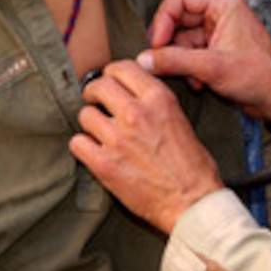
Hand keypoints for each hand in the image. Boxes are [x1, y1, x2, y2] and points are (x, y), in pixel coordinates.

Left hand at [69, 59, 223, 234]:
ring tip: (99, 132)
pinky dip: (83, 147)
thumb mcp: (180, 119)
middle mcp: (136, 113)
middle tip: (95, 101)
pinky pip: (77, 143)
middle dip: (94, 92)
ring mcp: (117, 138)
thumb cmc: (193, 167)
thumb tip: (132, 93)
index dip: (111, 74)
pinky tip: (93, 152)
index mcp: (158, 99)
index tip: (110, 82)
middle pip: (99, 86)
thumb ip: (154, 102)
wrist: (192, 202)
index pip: (122, 68)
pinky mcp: (104, 163)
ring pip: (85, 115)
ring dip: (90, 123)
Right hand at [141, 0, 270, 121]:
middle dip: (168, 44)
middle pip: (175, 17)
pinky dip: (186, 66)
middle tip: (162, 63)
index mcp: (223, 1)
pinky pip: (186, 50)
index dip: (162, 21)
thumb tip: (143, 60)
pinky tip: (198, 82)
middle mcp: (218, 9)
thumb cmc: (259, 76)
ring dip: (178, 59)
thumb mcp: (212, 68)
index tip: (156, 46)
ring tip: (190, 77)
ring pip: (178, 37)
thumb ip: (174, 61)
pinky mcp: (213, 45)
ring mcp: (215, 27)